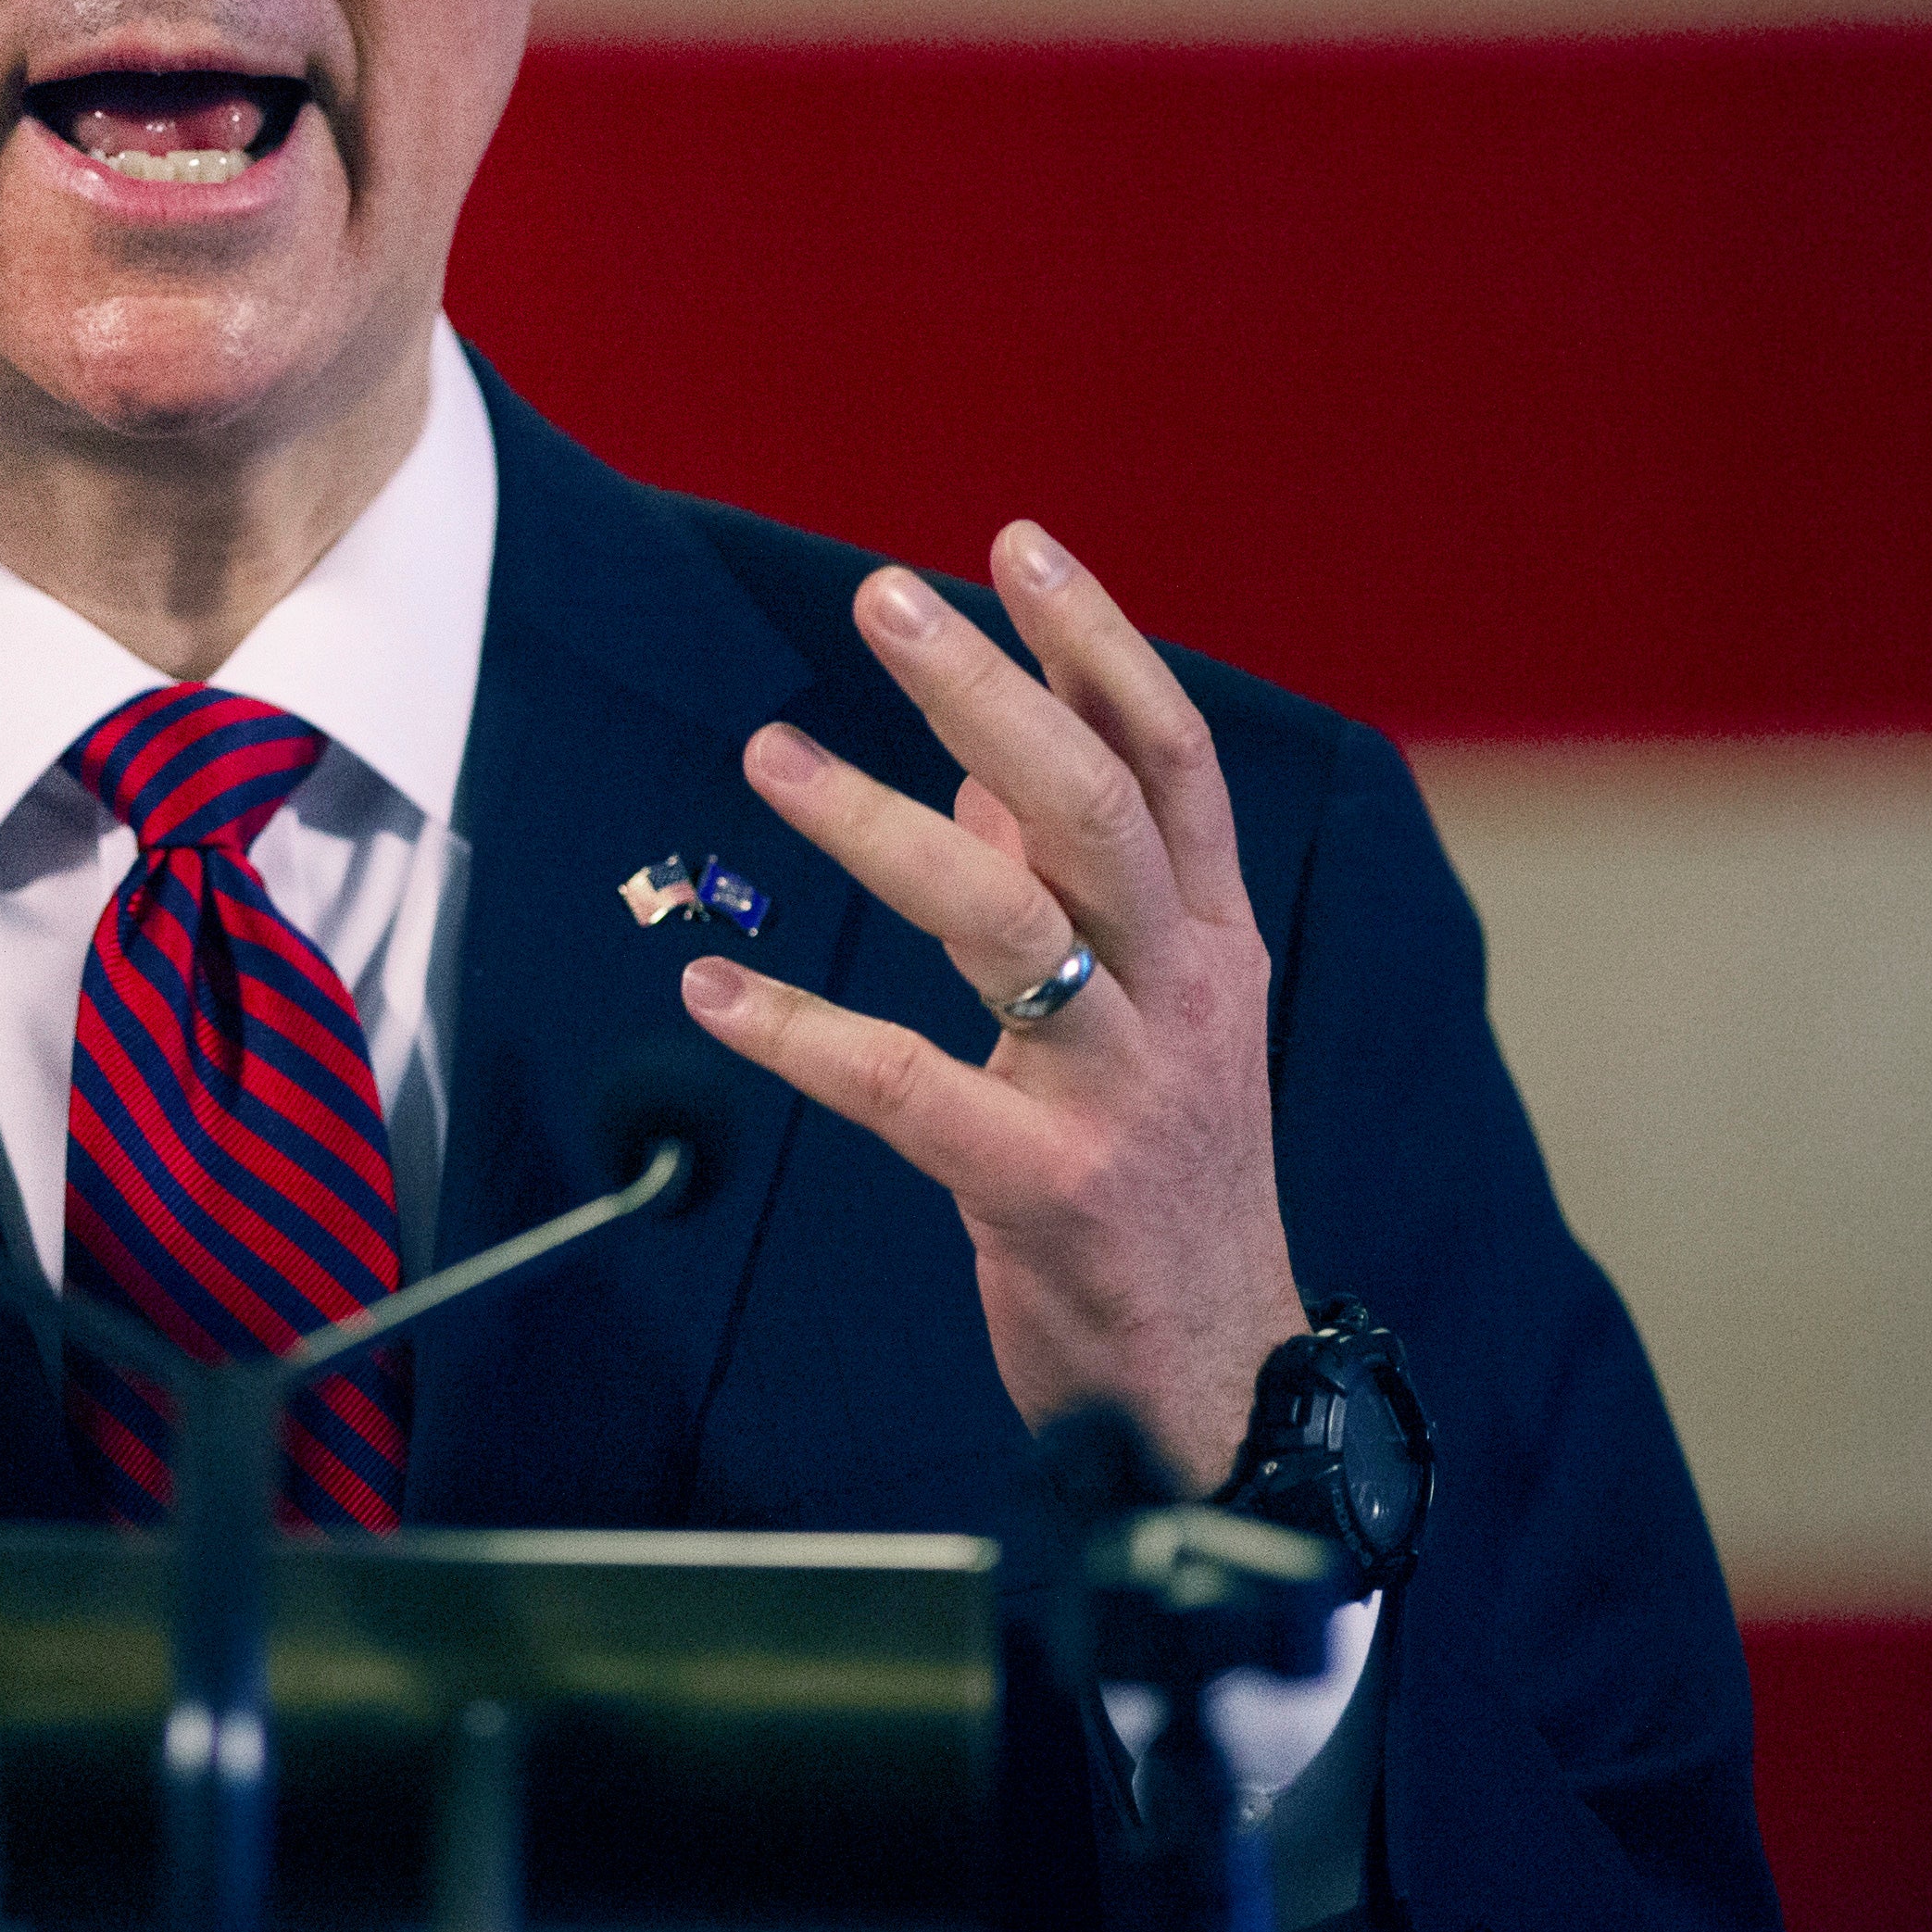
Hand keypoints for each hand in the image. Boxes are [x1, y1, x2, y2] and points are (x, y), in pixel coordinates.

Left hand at [678, 523, 1303, 1489]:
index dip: (1097, 641)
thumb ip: (1075, 887)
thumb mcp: (1156, 1021)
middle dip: (987, 684)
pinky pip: (906, 1086)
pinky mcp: (1048, 1189)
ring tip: (770, 755)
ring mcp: (1124, 1092)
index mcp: (1213, 943)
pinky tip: (711, 988)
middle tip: (882, 598)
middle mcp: (1186, 996)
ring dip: (875, 824)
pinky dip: (799, 1031)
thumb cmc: (1165, 1185)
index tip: (1013, 543)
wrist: (1220, 1387)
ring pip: (1005, 917)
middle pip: (1095, 802)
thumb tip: (982, 758)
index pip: (1169, 757)